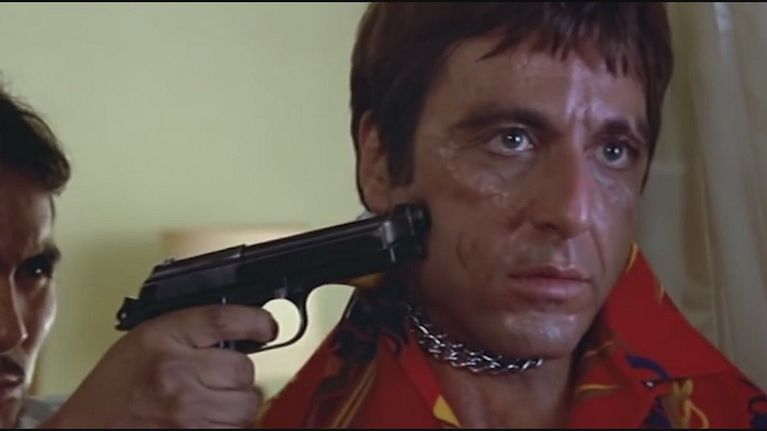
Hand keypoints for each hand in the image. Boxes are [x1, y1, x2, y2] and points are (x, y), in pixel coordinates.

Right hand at [41, 305, 276, 427]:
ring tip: (208, 403)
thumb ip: (188, 334)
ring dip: (236, 404)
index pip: (224, 320)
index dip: (255, 321)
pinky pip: (237, 428)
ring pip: (248, 402)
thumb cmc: (112, 391)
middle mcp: (176, 373)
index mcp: (161, 340)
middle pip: (244, 368)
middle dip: (236, 375)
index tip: (266, 326)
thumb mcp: (144, 343)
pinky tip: (207, 420)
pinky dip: (228, 424)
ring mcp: (187, 411)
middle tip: (214, 380)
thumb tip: (240, 331)